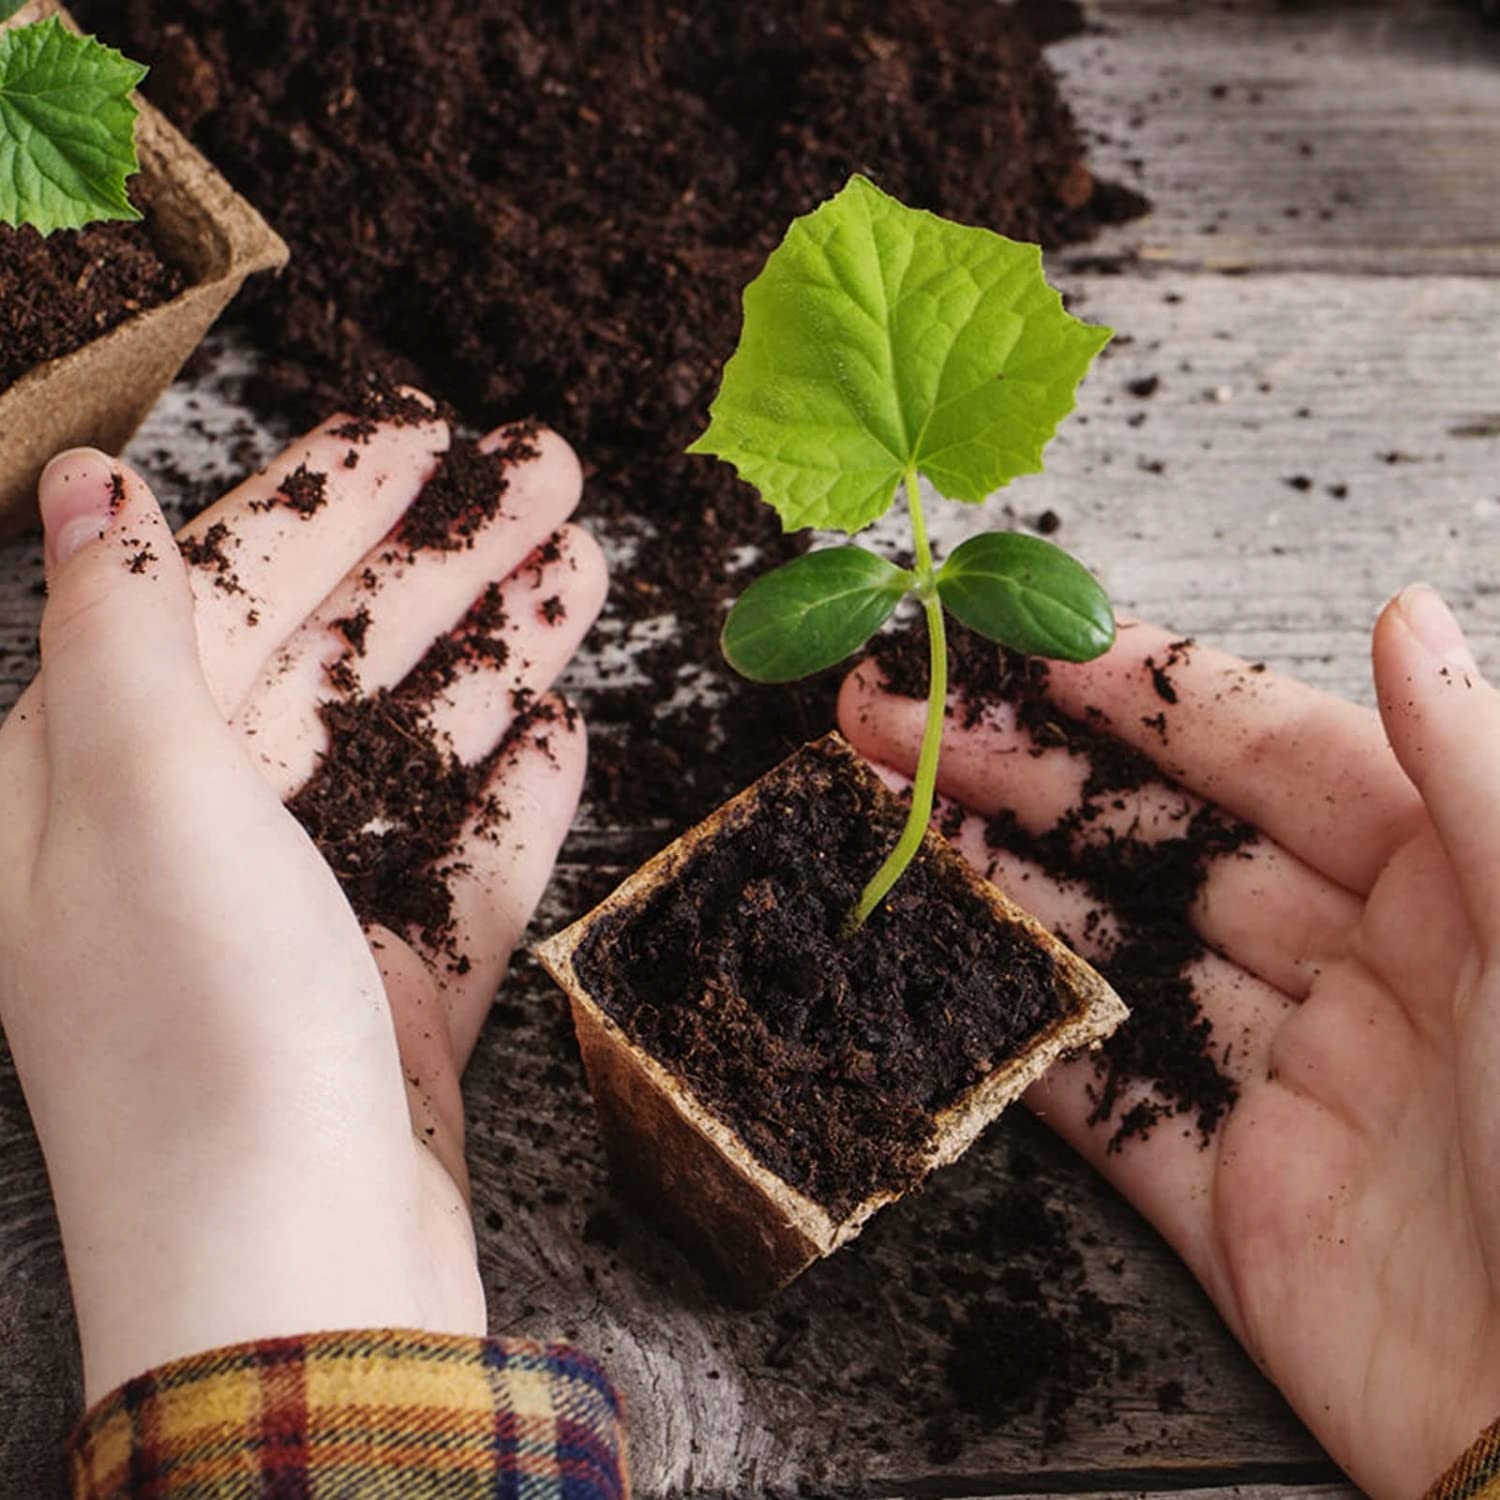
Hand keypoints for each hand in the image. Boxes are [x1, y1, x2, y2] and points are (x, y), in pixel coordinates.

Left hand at [0, 402, 604, 1402]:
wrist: (301, 1291)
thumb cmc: (203, 1047)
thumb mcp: (149, 806)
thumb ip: (127, 638)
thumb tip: (92, 486)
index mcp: (102, 783)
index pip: (217, 594)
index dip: (322, 503)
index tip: (424, 432)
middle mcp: (194, 842)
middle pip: (333, 658)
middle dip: (441, 560)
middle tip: (551, 470)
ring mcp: (302, 917)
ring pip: (413, 747)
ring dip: (498, 655)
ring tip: (585, 566)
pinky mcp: (391, 987)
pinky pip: (461, 862)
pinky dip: (512, 797)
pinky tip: (566, 732)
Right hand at [840, 590, 1499, 1497]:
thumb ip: (1477, 770)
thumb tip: (1403, 615)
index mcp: (1450, 882)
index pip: (1265, 750)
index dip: (1138, 693)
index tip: (1024, 646)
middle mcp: (1362, 967)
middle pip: (1157, 842)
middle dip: (1024, 773)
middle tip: (898, 722)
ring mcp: (1285, 1082)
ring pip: (1111, 953)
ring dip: (998, 882)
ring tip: (888, 817)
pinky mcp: (1231, 1200)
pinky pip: (1102, 1099)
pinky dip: (1017, 1033)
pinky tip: (939, 966)